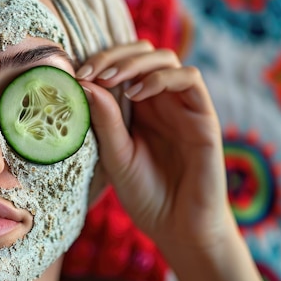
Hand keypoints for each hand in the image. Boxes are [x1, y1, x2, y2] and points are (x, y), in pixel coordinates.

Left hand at [77, 41, 231, 249]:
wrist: (178, 228)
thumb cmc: (144, 193)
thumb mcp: (115, 155)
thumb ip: (104, 120)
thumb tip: (83, 83)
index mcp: (137, 106)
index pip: (121, 63)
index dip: (99, 60)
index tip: (76, 74)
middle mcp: (160, 100)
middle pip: (142, 52)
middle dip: (114, 54)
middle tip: (89, 71)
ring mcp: (183, 105)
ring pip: (165, 58)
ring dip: (134, 62)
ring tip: (110, 80)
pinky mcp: (204, 116)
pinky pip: (190, 78)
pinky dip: (161, 78)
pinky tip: (136, 94)